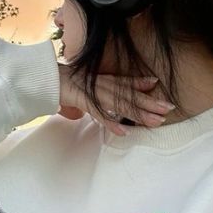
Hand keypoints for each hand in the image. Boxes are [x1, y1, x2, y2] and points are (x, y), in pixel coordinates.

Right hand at [57, 64, 175, 135]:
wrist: (44, 80)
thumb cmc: (62, 85)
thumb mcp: (83, 89)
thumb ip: (95, 99)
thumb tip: (103, 111)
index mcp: (101, 81)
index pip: (124, 81)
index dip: (141, 83)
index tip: (156, 84)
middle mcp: (101, 85)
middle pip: (129, 94)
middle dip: (150, 102)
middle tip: (169, 108)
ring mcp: (93, 92)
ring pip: (120, 103)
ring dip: (138, 113)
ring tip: (155, 121)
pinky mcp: (83, 100)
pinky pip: (99, 113)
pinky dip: (110, 122)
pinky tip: (123, 131)